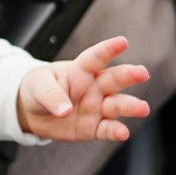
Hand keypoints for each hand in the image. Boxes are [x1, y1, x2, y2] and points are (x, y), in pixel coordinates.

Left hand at [16, 36, 149, 141]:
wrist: (32, 113)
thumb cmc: (38, 89)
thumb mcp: (38, 85)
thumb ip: (51, 95)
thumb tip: (64, 110)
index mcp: (80, 70)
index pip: (96, 57)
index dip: (108, 49)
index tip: (123, 42)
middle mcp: (93, 87)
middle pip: (114, 79)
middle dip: (129, 76)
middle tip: (142, 73)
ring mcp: (96, 108)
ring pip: (117, 105)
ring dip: (130, 106)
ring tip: (143, 108)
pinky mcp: (93, 127)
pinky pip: (107, 129)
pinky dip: (116, 131)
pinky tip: (124, 132)